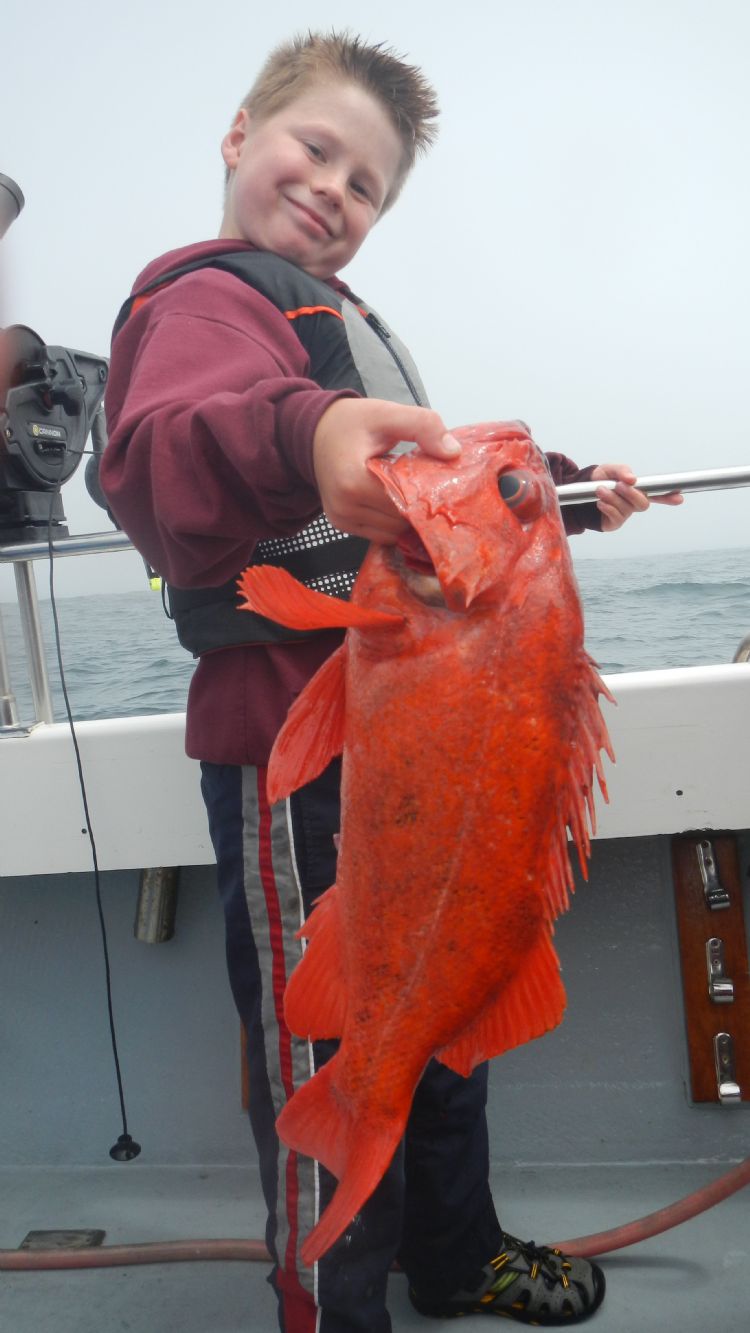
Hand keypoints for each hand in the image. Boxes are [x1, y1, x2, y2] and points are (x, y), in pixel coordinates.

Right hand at [312, 398, 459, 541]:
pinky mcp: (342, 525)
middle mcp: (344, 507)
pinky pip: (380, 534)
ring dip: (406, 516)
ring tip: (409, 491)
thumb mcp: (387, 414)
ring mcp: (342, 520)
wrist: (315, 431)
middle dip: (418, 506)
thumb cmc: (350, 422)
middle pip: (400, 522)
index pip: (404, 503)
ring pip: (392, 533)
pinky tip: (396, 499)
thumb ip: (422, 425)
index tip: (439, 481)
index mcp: (353, 482)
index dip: (427, 494)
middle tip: (427, 485)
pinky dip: (393, 521)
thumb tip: (453, 452)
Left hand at [591, 463, 683, 532]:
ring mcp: (625, 514)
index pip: (657, 494)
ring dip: (613, 498)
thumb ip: (621, 471)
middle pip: (643, 504)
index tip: (679, 497)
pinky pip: (615, 517)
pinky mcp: (614, 523)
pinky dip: (608, 508)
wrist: (581, 490)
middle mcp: (633, 503)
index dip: (668, 496)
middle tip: (618, 485)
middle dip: (631, 494)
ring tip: (600, 490)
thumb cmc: (599, 479)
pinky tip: (600, 503)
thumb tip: (632, 479)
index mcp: (637, 490)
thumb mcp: (609, 470)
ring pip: (627, 509)